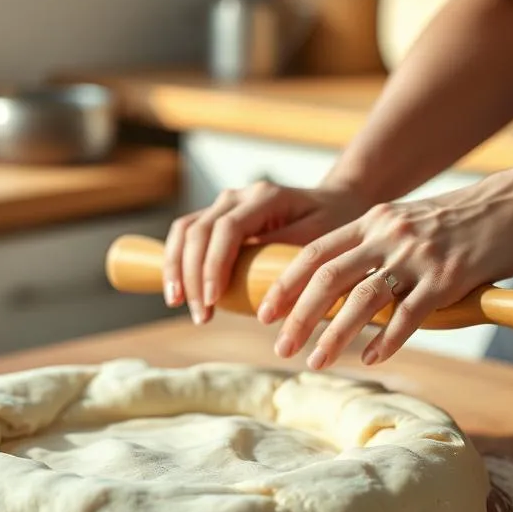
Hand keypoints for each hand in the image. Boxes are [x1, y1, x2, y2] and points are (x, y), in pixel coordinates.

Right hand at [162, 180, 368, 323]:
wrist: (336, 203)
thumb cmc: (334, 225)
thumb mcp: (323, 242)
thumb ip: (294, 263)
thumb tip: (270, 301)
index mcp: (266, 197)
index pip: (227, 228)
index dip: (215, 265)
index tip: (214, 300)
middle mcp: (239, 196)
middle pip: (198, 231)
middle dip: (192, 275)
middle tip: (201, 315)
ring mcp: (224, 204)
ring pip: (184, 231)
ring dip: (176, 268)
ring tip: (180, 304)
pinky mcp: (218, 218)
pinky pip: (186, 235)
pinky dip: (176, 261)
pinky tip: (178, 291)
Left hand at [260, 170, 512, 368]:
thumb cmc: (468, 218)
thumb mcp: (411, 221)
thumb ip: (380, 246)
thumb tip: (349, 288)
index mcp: (374, 219)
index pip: (315, 252)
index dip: (285, 284)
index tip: (265, 312)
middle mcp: (389, 233)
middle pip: (327, 278)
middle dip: (298, 316)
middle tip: (280, 347)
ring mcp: (419, 254)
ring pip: (361, 299)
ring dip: (334, 335)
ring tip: (315, 362)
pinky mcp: (451, 276)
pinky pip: (410, 314)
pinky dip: (387, 339)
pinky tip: (372, 358)